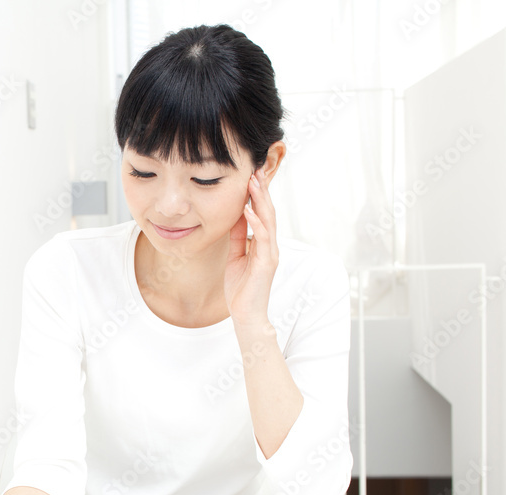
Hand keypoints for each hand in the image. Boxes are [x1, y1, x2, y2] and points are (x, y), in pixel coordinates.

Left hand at [224, 170, 278, 329]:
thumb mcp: (236, 256)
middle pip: (268, 211)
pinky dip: (256, 222)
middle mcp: (270, 245)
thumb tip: (236, 216)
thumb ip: (238, 237)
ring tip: (253, 182)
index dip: (257, 194)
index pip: (262, 213)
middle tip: (255, 169)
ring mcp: (270, 254)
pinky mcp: (267, 263)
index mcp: (263, 243)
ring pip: (268, 220)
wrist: (246, 314)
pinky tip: (248, 209)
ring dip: (260, 200)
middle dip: (262, 190)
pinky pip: (262, 238)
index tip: (251, 175)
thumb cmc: (241, 288)